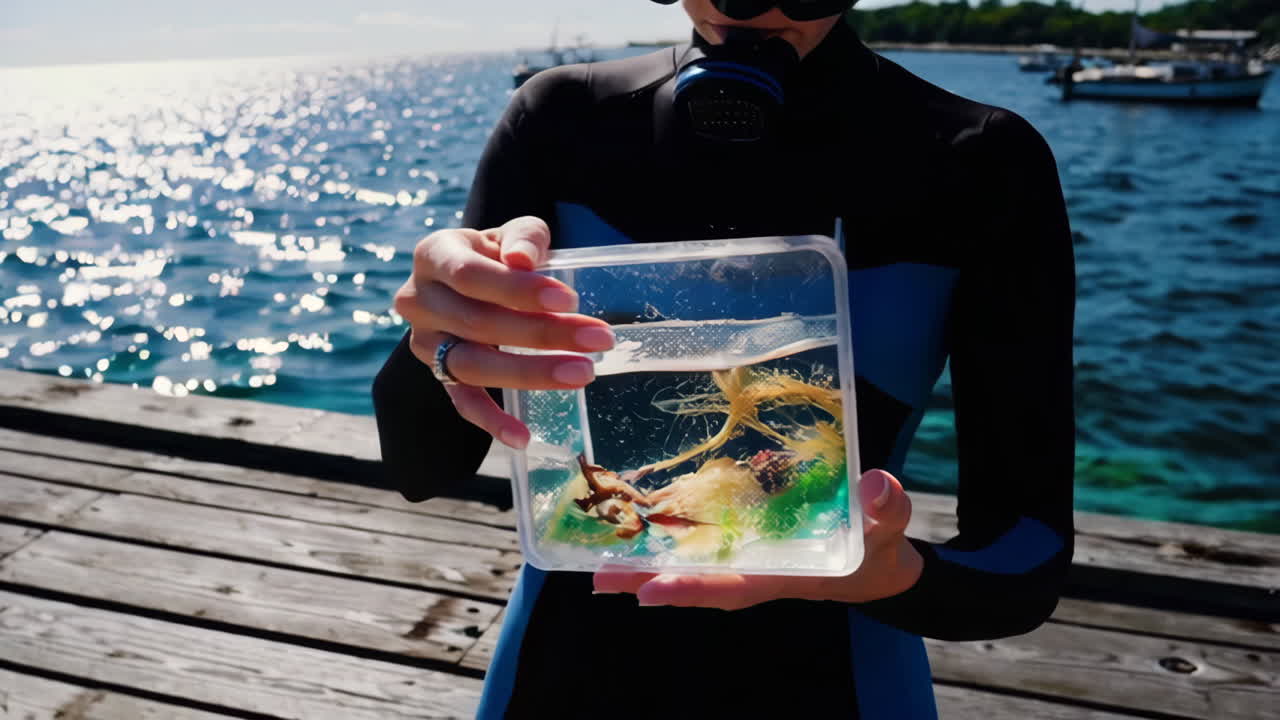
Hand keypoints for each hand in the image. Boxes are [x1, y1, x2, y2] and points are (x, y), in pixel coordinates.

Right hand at [393, 216, 614, 448]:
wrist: (471, 277)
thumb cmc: (499, 251)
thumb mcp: (514, 234)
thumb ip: (524, 238)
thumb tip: (523, 259)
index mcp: (432, 255)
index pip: (470, 276)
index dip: (518, 290)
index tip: (568, 298)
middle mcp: (419, 300)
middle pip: (477, 323)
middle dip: (542, 332)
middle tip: (598, 339)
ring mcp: (425, 342)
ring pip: (471, 365)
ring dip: (529, 373)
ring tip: (581, 373)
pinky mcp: (438, 374)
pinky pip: (462, 401)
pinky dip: (490, 421)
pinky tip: (523, 436)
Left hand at [592, 469, 922, 609]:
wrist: (876, 558)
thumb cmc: (880, 549)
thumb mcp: (889, 531)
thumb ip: (886, 512)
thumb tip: (878, 484)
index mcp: (784, 574)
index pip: (731, 586)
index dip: (691, 589)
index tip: (648, 594)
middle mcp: (754, 568)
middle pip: (693, 579)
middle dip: (647, 580)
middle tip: (597, 578)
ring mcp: (744, 553)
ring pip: (687, 559)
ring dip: (645, 558)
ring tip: (595, 558)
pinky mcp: (740, 535)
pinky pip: (696, 537)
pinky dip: (664, 532)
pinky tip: (631, 520)